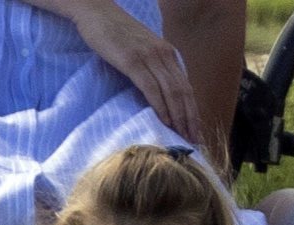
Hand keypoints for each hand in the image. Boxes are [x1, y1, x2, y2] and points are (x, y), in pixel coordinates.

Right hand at [71, 1, 198, 142]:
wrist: (97, 11)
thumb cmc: (116, 35)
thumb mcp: (141, 51)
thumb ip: (153, 68)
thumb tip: (159, 95)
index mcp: (168, 54)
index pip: (186, 88)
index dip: (193, 112)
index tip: (196, 133)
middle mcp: (164, 54)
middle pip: (183, 92)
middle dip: (190, 119)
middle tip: (194, 142)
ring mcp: (149, 57)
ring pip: (171, 92)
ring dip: (178, 117)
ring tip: (182, 137)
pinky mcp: (133, 61)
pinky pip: (151, 88)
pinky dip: (160, 106)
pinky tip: (164, 121)